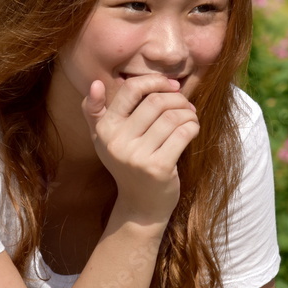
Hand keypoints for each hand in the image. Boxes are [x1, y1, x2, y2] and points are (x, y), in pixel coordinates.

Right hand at [81, 74, 198, 222]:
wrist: (140, 205)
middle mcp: (117, 142)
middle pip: (155, 102)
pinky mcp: (158, 168)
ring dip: (187, 112)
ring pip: (172, 117)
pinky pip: (183, 133)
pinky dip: (193, 126)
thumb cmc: (126, 164)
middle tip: (185, 104)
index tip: (170, 86)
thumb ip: (94, 111)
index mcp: (104, 129)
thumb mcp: (103, 139)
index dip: (154, 81)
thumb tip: (96, 83)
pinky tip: (192, 128)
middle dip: (176, 98)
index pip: (130, 90)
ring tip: (190, 115)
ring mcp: (137, 157)